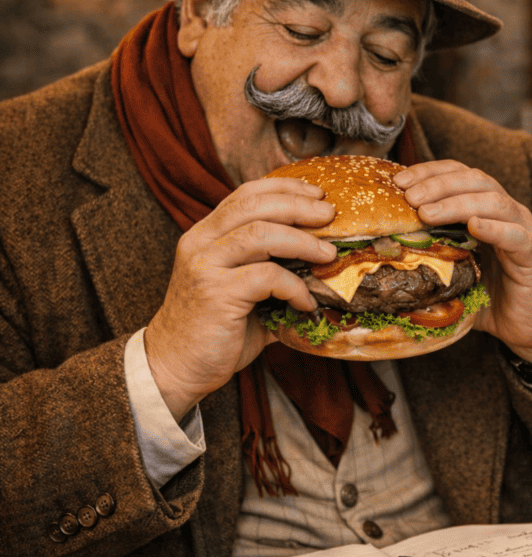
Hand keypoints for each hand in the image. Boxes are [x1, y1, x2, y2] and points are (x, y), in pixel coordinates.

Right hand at [144, 178, 336, 420]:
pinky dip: (294, 287)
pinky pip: (266, 277)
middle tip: (330, 216)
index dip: (284, 188)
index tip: (317, 195)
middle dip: (298, 206)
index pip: (246, 194)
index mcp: (205, 235)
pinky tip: (306, 303)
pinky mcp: (215, 293)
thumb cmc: (215, 332)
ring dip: (302, 242)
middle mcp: (200, 243)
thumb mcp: (242, 292)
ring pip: (260, 234)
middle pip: (255, 205)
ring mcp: (205, 266)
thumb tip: (324, 269)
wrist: (175, 369)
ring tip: (328, 255)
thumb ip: (273, 274)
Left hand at [394, 161, 531, 361]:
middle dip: (438, 184)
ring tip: (427, 213)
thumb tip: (379, 258)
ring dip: (457, 203)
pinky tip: (474, 226)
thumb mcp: (451, 271)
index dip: (430, 172)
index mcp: (485, 208)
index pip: (458, 174)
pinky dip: (495, 228)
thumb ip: (426, 257)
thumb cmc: (487, 296)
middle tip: (409, 196)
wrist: (526, 327)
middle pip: (475, 180)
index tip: (400, 181)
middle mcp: (507, 212)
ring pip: (494, 202)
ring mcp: (523, 230)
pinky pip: (516, 236)